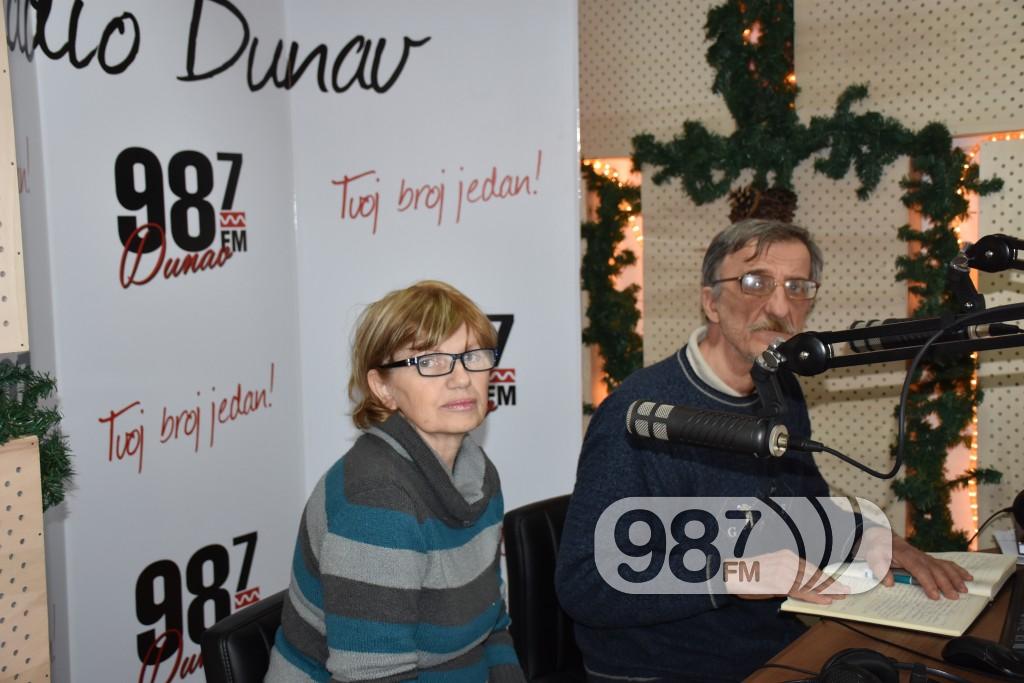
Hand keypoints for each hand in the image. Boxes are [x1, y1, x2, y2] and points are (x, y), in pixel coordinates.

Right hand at [725, 549, 848, 604]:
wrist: (733, 574)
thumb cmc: (751, 574)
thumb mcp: (772, 571)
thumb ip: (788, 575)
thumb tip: (805, 585)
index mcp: (786, 556)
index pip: (811, 568)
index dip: (825, 577)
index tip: (838, 584)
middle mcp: (787, 561)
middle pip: (814, 575)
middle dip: (831, 584)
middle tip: (846, 591)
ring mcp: (784, 571)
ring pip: (811, 583)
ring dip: (827, 591)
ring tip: (840, 597)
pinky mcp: (780, 582)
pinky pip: (802, 591)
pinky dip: (816, 597)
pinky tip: (826, 601)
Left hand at [860, 527, 971, 599]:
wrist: (881, 535)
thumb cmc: (878, 547)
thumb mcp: (874, 556)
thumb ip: (880, 569)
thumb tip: (889, 582)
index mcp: (905, 555)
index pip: (920, 570)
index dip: (929, 583)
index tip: (935, 595)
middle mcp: (918, 555)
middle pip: (935, 569)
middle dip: (946, 583)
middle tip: (954, 597)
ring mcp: (925, 556)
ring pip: (943, 566)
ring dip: (955, 577)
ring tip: (964, 589)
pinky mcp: (928, 558)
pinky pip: (945, 563)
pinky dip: (957, 569)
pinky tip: (967, 577)